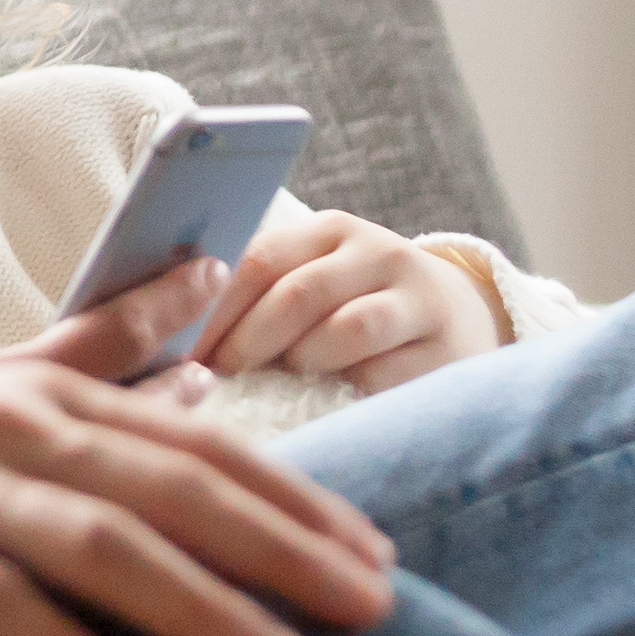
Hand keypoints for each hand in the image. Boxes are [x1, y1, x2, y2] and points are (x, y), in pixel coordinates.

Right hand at [0, 306, 398, 635]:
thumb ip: (85, 353)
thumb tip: (199, 301)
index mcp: (32, 394)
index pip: (195, 447)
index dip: (294, 501)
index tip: (377, 558)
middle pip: (170, 488)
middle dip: (283, 549)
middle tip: (377, 609)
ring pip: (93, 541)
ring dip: (198, 606)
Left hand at [185, 209, 502, 393]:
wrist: (459, 320)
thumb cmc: (355, 307)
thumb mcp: (315, 280)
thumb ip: (260, 292)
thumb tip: (175, 332)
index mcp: (329, 231)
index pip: (260, 258)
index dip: (215, 307)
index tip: (179, 346)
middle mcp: (376, 253)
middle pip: (297, 294)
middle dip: (246, 342)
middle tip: (213, 378)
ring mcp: (416, 299)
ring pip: (345, 330)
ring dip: (299, 362)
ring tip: (276, 382)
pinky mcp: (444, 349)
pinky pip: (384, 374)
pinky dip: (345, 391)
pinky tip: (324, 404)